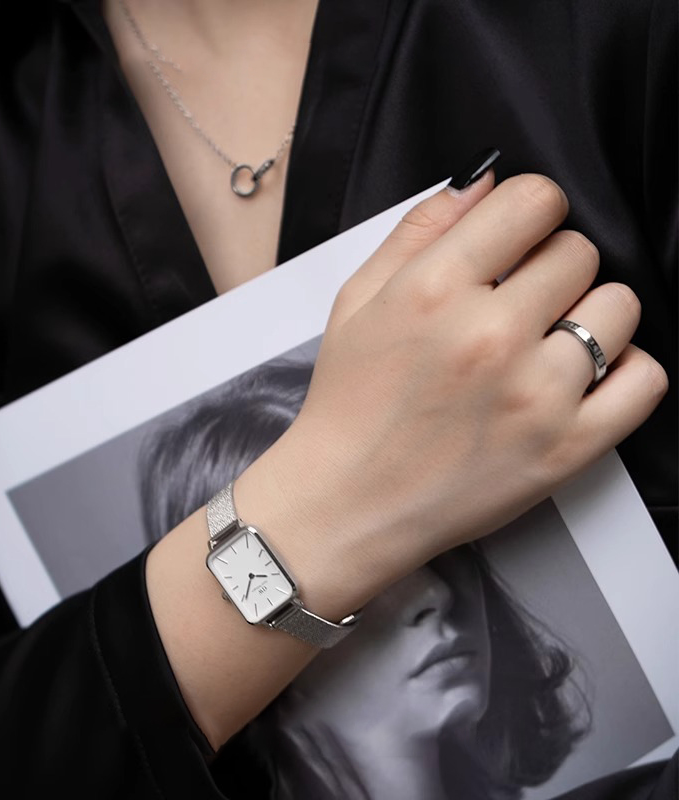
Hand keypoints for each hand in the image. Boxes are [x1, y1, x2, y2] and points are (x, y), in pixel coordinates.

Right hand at [238, 167, 667, 616]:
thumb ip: (418, 230)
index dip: (531, 211)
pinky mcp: (566, 447)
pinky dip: (624, 369)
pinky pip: (644, 378)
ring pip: (618, 308)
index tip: (522, 235)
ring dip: (588, 314)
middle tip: (519, 303)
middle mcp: (489, 336)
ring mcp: (534, 394)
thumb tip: (482, 181)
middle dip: (551, 267)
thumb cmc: (350, 405)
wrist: (348, 500)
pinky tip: (580, 377)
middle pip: (579, 252)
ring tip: (546, 344)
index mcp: (434, 290)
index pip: (534, 200)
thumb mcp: (357, 301)